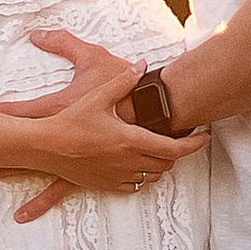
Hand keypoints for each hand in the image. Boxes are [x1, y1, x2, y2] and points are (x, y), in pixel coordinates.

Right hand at [8, 27, 202, 222]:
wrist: (45, 147)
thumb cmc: (70, 122)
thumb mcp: (98, 96)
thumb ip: (123, 81)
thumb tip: (141, 65)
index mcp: (130, 139)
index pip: (173, 148)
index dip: (194, 145)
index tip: (204, 137)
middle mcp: (128, 161)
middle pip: (166, 163)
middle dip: (176, 151)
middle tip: (179, 137)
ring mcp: (117, 175)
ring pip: (152, 176)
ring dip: (159, 164)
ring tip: (158, 148)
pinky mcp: (106, 184)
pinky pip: (134, 185)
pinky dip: (141, 174)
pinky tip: (136, 161)